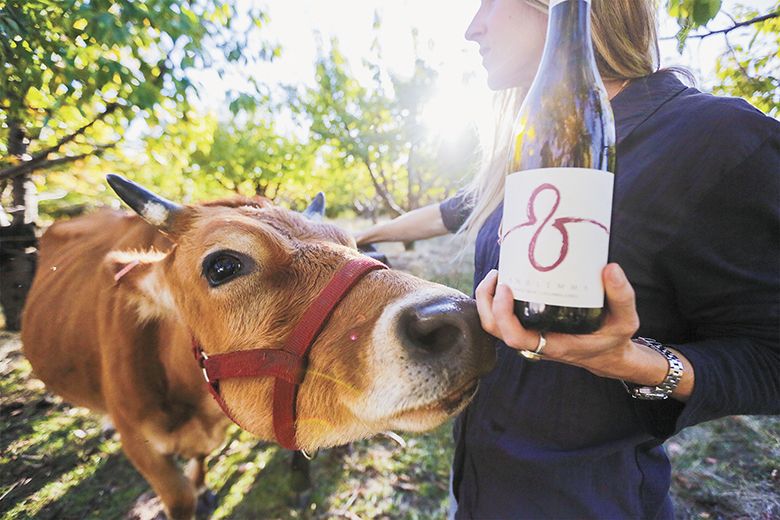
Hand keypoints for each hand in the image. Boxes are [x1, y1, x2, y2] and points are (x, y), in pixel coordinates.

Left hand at [475, 264, 640, 378]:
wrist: (608, 354)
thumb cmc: (614, 338)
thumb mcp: (626, 320)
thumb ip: (621, 296)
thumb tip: (610, 268)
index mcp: (553, 344)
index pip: (516, 338)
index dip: (503, 315)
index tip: (506, 288)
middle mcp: (535, 342)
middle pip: (495, 330)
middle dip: (487, 302)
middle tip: (497, 274)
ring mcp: (530, 336)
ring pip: (494, 326)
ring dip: (487, 300)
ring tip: (498, 274)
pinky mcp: (529, 328)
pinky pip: (502, 318)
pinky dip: (496, 301)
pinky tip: (507, 279)